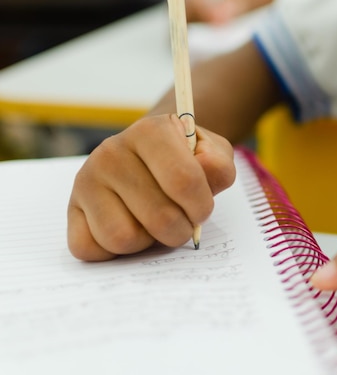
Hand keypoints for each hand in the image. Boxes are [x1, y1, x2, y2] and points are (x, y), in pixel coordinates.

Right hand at [67, 114, 234, 260]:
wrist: (149, 158)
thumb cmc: (184, 160)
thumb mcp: (212, 154)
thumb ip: (218, 165)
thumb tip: (204, 172)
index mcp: (149, 132)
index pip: (184, 181)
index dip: (201, 205)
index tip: (201, 207)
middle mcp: (111, 152)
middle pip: (159, 218)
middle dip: (180, 230)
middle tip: (181, 220)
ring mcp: (86, 181)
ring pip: (123, 238)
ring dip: (147, 241)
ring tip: (152, 222)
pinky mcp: (71, 209)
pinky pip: (91, 250)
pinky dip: (115, 251)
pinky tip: (129, 227)